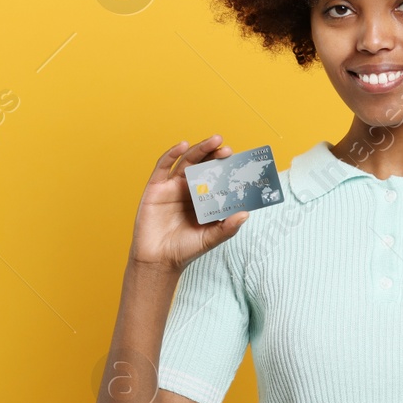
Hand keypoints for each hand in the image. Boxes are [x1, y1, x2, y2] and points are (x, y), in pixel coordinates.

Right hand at [128, 135, 248, 271]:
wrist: (159, 261)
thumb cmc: (185, 249)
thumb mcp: (210, 238)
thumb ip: (227, 227)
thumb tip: (246, 214)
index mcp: (203, 198)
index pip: (216, 177)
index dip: (226, 167)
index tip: (239, 160)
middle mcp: (188, 189)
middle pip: (203, 165)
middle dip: (215, 154)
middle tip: (228, 149)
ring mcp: (171, 186)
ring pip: (186, 161)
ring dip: (200, 149)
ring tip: (213, 141)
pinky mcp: (155, 187)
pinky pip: (163, 166)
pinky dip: (172, 154)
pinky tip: (183, 145)